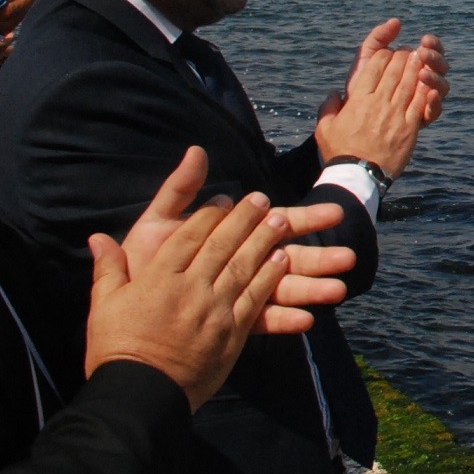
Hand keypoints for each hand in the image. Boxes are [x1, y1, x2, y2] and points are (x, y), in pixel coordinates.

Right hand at [85, 149, 299, 410]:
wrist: (138, 396)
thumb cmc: (116, 350)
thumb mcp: (103, 306)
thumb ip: (107, 269)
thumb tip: (98, 238)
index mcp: (158, 279)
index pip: (188, 237)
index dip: (209, 215)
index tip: (224, 198)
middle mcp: (190, 289)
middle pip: (222, 245)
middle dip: (243, 219)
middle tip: (261, 199)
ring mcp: (214, 310)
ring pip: (243, 267)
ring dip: (263, 242)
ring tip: (279, 221)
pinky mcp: (231, 334)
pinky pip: (255, 299)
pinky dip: (269, 279)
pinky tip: (281, 262)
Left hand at [119, 147, 355, 333]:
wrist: (125, 311)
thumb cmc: (143, 260)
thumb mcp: (158, 220)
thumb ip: (181, 188)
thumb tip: (196, 150)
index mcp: (235, 236)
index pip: (278, 222)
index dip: (307, 218)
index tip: (336, 214)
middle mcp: (245, 263)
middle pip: (290, 256)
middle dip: (320, 256)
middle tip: (349, 257)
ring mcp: (242, 293)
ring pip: (283, 288)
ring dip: (311, 288)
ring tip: (337, 290)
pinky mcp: (234, 322)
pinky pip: (263, 321)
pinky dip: (283, 320)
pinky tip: (305, 321)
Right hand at [314, 44, 425, 176]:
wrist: (358, 176)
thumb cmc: (340, 152)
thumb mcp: (324, 128)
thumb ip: (328, 108)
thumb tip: (334, 93)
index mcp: (358, 101)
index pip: (373, 68)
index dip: (383, 56)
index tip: (388, 52)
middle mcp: (378, 104)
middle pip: (394, 72)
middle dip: (401, 58)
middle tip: (407, 51)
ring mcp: (396, 115)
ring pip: (409, 84)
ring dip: (415, 68)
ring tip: (420, 57)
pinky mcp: (410, 128)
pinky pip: (419, 103)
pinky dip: (425, 89)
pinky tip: (429, 80)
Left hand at [343, 19, 448, 125]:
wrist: (352, 123)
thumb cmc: (359, 88)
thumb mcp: (365, 60)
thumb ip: (378, 39)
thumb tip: (396, 21)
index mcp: (414, 64)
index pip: (431, 50)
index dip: (432, 43)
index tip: (425, 39)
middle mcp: (424, 81)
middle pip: (441, 66)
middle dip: (435, 58)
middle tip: (424, 53)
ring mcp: (425, 100)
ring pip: (442, 86)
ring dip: (435, 77)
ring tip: (422, 74)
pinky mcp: (422, 118)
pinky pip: (436, 109)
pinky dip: (435, 101)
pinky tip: (430, 94)